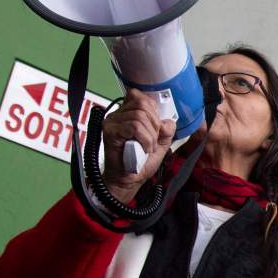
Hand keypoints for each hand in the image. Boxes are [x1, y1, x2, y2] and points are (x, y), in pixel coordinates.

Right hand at [101, 88, 176, 203]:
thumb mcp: (161, 143)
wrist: (129, 180)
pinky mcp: (110, 131)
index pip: (142, 97)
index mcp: (129, 113)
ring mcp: (112, 122)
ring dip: (150, 136)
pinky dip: (144, 140)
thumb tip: (168, 121)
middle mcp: (118, 114)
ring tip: (147, 148)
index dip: (154, 112)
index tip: (157, 128)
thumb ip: (166, 130)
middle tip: (152, 141)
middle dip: (154, 124)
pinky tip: (143, 149)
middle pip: (143, 104)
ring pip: (139, 116)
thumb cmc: (140, 162)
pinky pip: (134, 127)